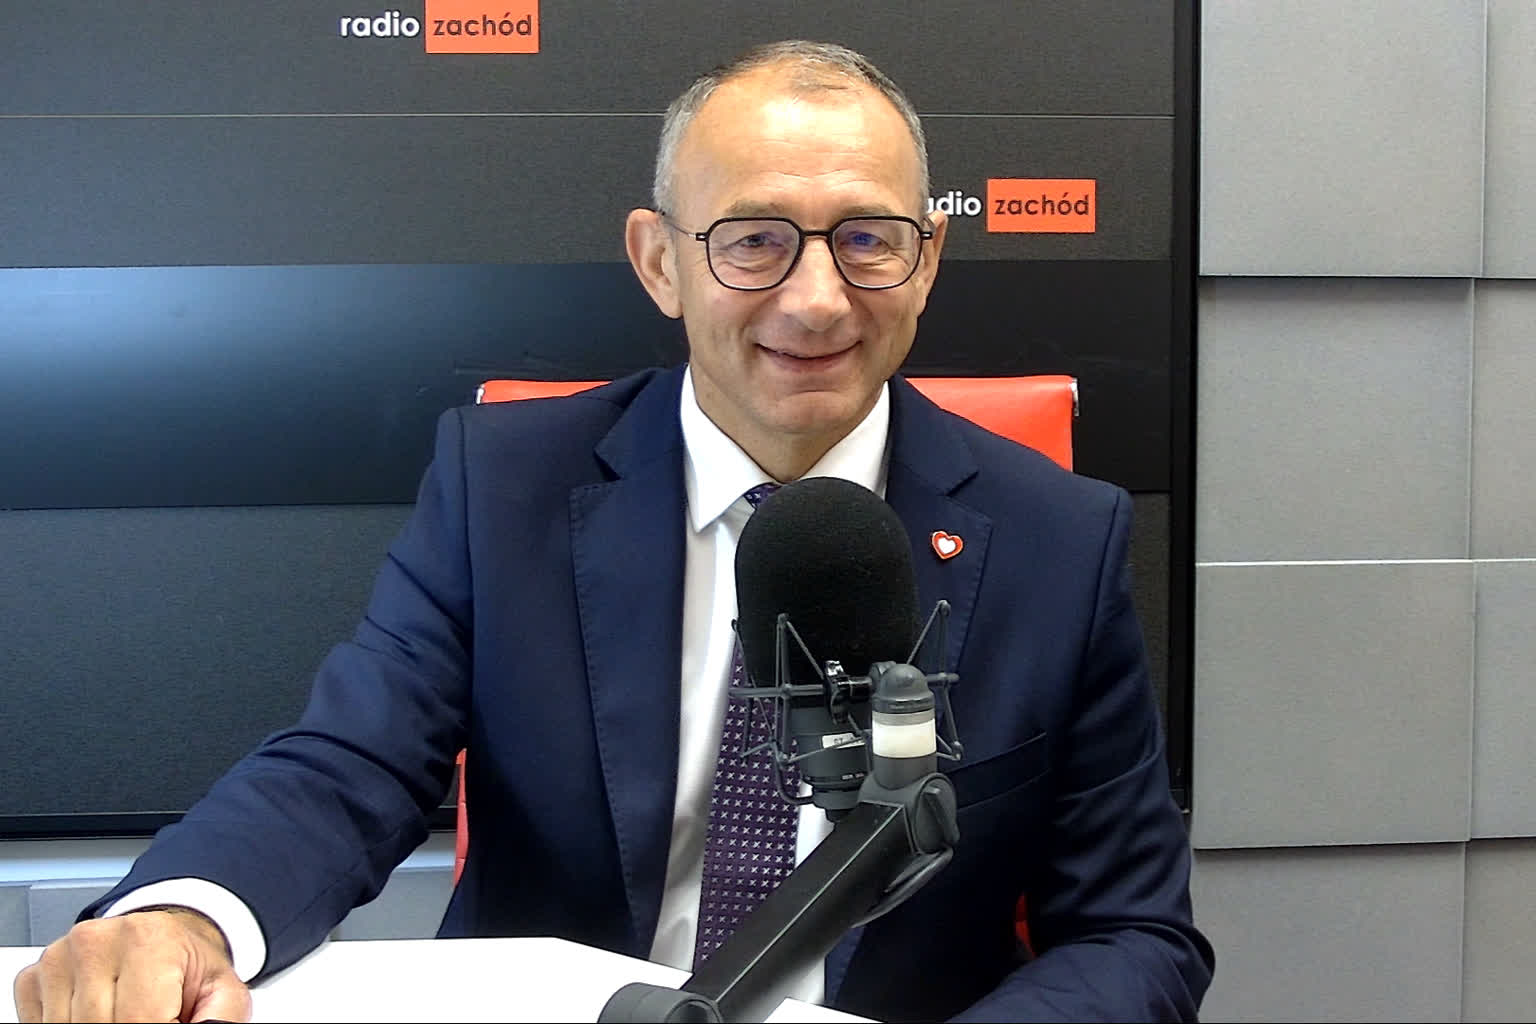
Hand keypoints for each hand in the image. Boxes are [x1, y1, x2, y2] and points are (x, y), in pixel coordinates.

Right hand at [13, 907, 251, 1022]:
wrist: (164, 940)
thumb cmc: (186, 969)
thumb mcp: (221, 991)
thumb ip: (220, 1018)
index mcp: (148, 938)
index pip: (138, 1021)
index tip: (169, 1023)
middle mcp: (96, 941)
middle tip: (153, 1015)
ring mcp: (60, 958)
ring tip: (130, 1014)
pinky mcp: (35, 975)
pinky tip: (101, 1013)